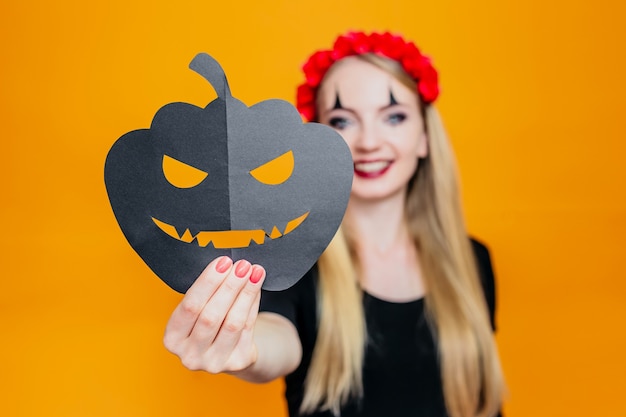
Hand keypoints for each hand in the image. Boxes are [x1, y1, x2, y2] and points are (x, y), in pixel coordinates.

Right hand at [163, 256, 265, 372]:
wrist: (229, 350)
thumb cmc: (209, 322)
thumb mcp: (198, 311)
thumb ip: (206, 293)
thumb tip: (227, 265)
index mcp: (173, 338)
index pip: (190, 306)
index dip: (208, 283)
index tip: (223, 262)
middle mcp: (190, 355)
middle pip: (211, 316)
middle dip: (229, 286)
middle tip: (243, 265)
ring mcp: (213, 362)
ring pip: (233, 322)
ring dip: (245, 293)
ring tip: (255, 272)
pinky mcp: (237, 363)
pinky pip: (247, 328)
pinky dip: (253, 304)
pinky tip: (256, 287)